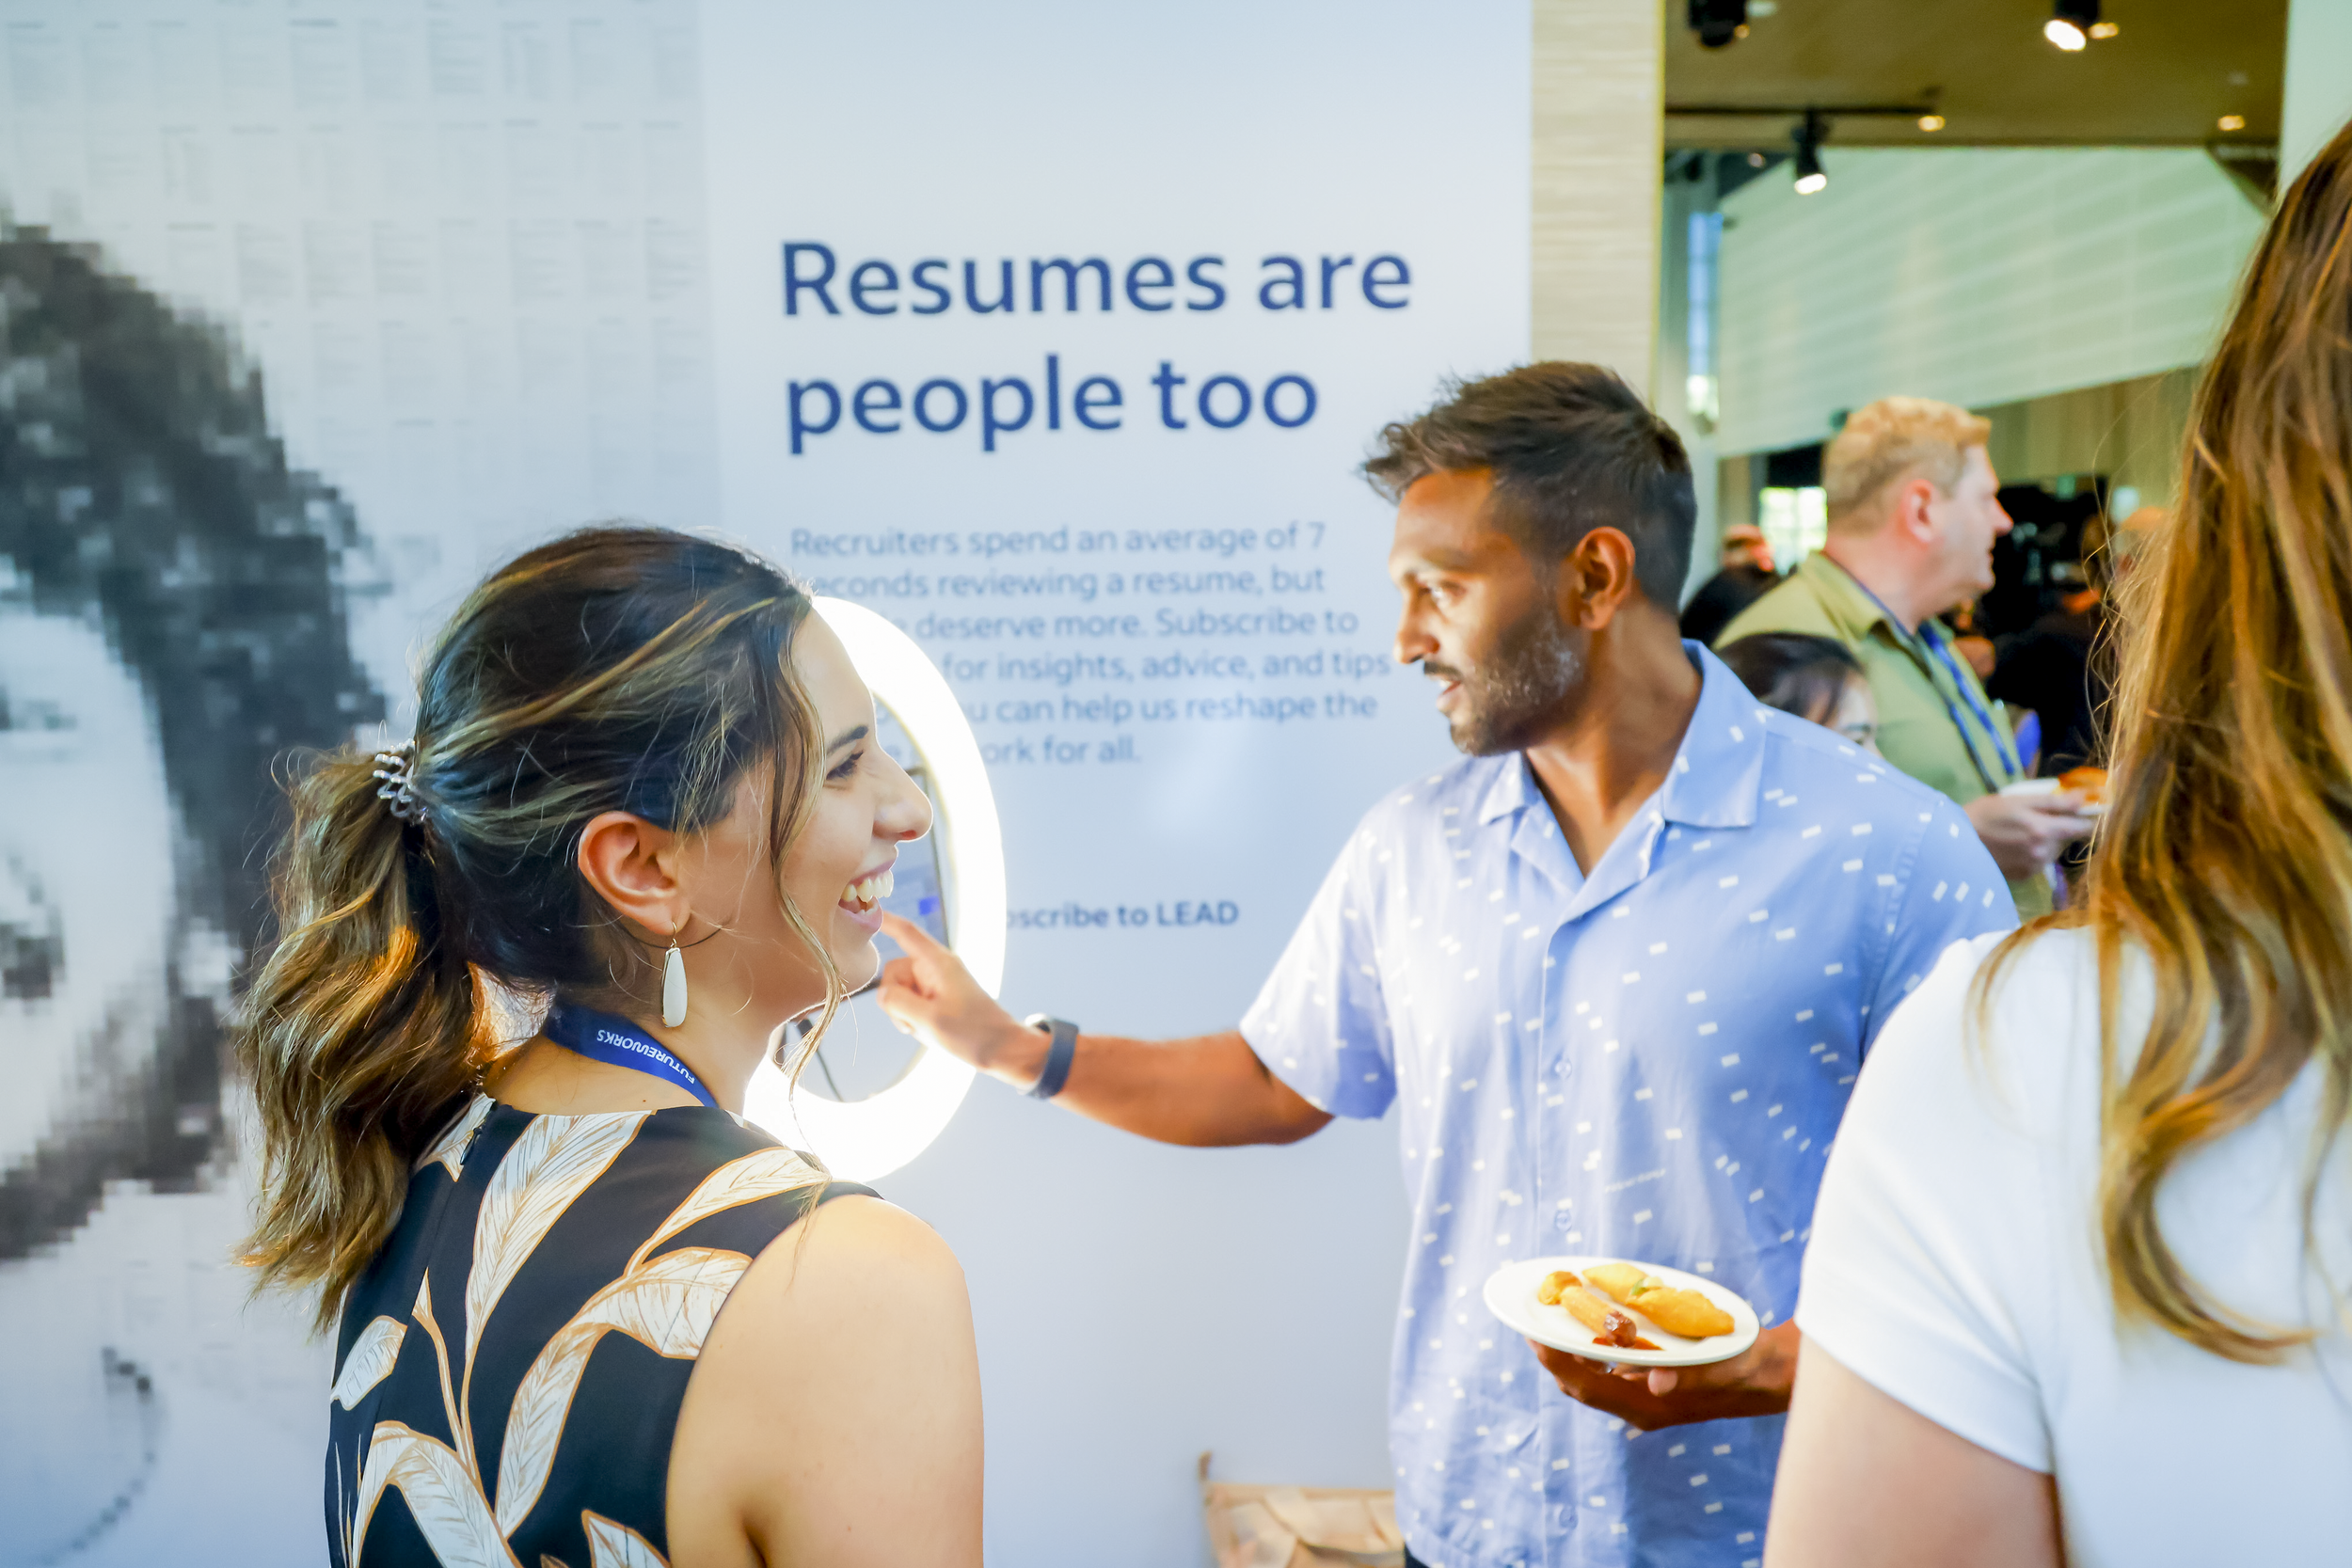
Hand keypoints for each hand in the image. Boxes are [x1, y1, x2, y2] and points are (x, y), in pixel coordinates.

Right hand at [873, 912, 1044, 1086]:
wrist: (1002, 1050)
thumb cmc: (974, 1033)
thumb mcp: (930, 1020)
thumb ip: (898, 1002)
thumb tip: (882, 994)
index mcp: (937, 962)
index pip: (905, 932)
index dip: (883, 919)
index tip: (864, 910)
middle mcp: (935, 968)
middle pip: (893, 972)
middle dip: (895, 999)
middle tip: (916, 1020)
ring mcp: (935, 984)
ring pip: (898, 992)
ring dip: (903, 1013)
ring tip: (925, 1027)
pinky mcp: (936, 999)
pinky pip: (909, 1003)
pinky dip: (911, 1018)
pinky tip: (926, 1030)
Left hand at [1529, 1322, 1798, 1431]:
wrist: (1771, 1375)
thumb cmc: (1748, 1366)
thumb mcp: (1724, 1364)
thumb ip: (1691, 1373)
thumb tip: (1656, 1382)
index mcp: (1650, 1407)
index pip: (1588, 1387)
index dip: (1557, 1361)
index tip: (1534, 1333)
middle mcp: (1640, 1406)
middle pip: (1580, 1384)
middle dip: (1554, 1353)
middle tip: (1536, 1315)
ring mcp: (1644, 1398)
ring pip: (1591, 1377)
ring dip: (1570, 1350)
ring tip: (1556, 1314)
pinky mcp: (1651, 1386)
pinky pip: (1608, 1369)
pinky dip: (1593, 1348)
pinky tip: (1594, 1323)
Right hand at [1961, 792, 2093, 880]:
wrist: (1956, 841)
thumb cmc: (1986, 813)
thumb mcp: (2019, 800)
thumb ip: (2054, 801)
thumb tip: (2085, 798)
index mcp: (2045, 830)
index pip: (2083, 827)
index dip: (2085, 817)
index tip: (2079, 811)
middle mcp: (2044, 852)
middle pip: (2068, 838)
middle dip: (2059, 828)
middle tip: (2037, 818)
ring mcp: (2034, 866)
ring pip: (2054, 850)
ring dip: (2046, 841)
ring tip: (2021, 833)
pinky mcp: (2024, 876)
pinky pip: (2039, 861)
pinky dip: (2033, 853)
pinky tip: (2014, 847)